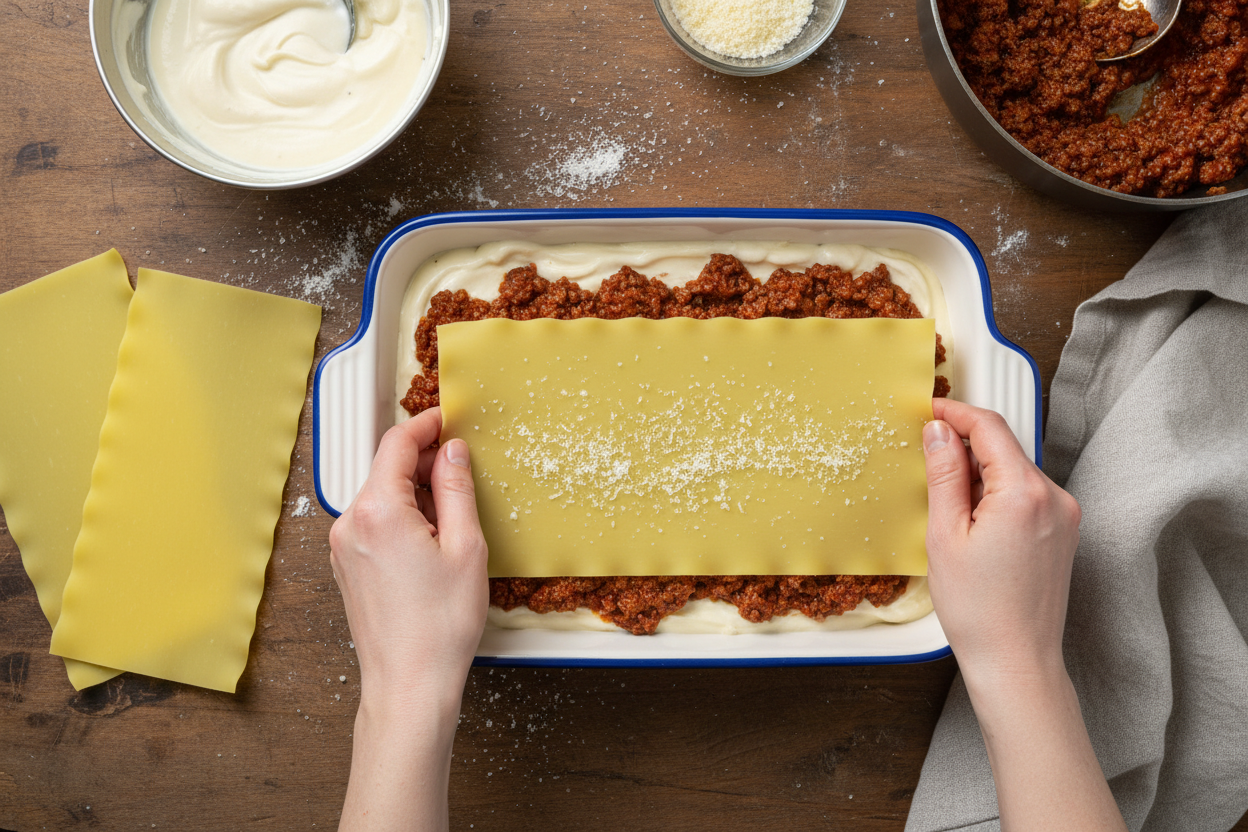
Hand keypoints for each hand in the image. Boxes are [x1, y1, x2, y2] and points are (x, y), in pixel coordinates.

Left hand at [330, 407, 486, 831]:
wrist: (409, 684)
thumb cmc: (440, 625)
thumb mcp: (465, 546)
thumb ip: (456, 488)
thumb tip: (453, 452)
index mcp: (378, 510)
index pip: (397, 443)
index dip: (426, 425)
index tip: (449, 419)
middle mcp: (350, 522)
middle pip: (386, 468)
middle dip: (424, 461)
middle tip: (462, 468)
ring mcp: (344, 546)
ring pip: (381, 496)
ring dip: (415, 491)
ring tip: (453, 512)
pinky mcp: (347, 567)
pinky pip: (374, 523)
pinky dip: (402, 516)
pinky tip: (432, 539)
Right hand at [923, 399, 1123, 831]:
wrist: (1017, 661)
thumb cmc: (978, 609)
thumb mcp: (945, 535)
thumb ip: (944, 474)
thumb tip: (938, 431)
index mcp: (1024, 492)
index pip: (989, 427)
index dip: (956, 412)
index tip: (928, 410)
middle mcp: (1054, 496)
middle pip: (1004, 448)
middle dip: (965, 446)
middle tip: (927, 461)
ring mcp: (1066, 514)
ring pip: (1015, 471)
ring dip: (981, 473)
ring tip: (949, 510)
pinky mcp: (1066, 531)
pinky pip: (1027, 494)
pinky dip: (999, 495)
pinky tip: (975, 525)